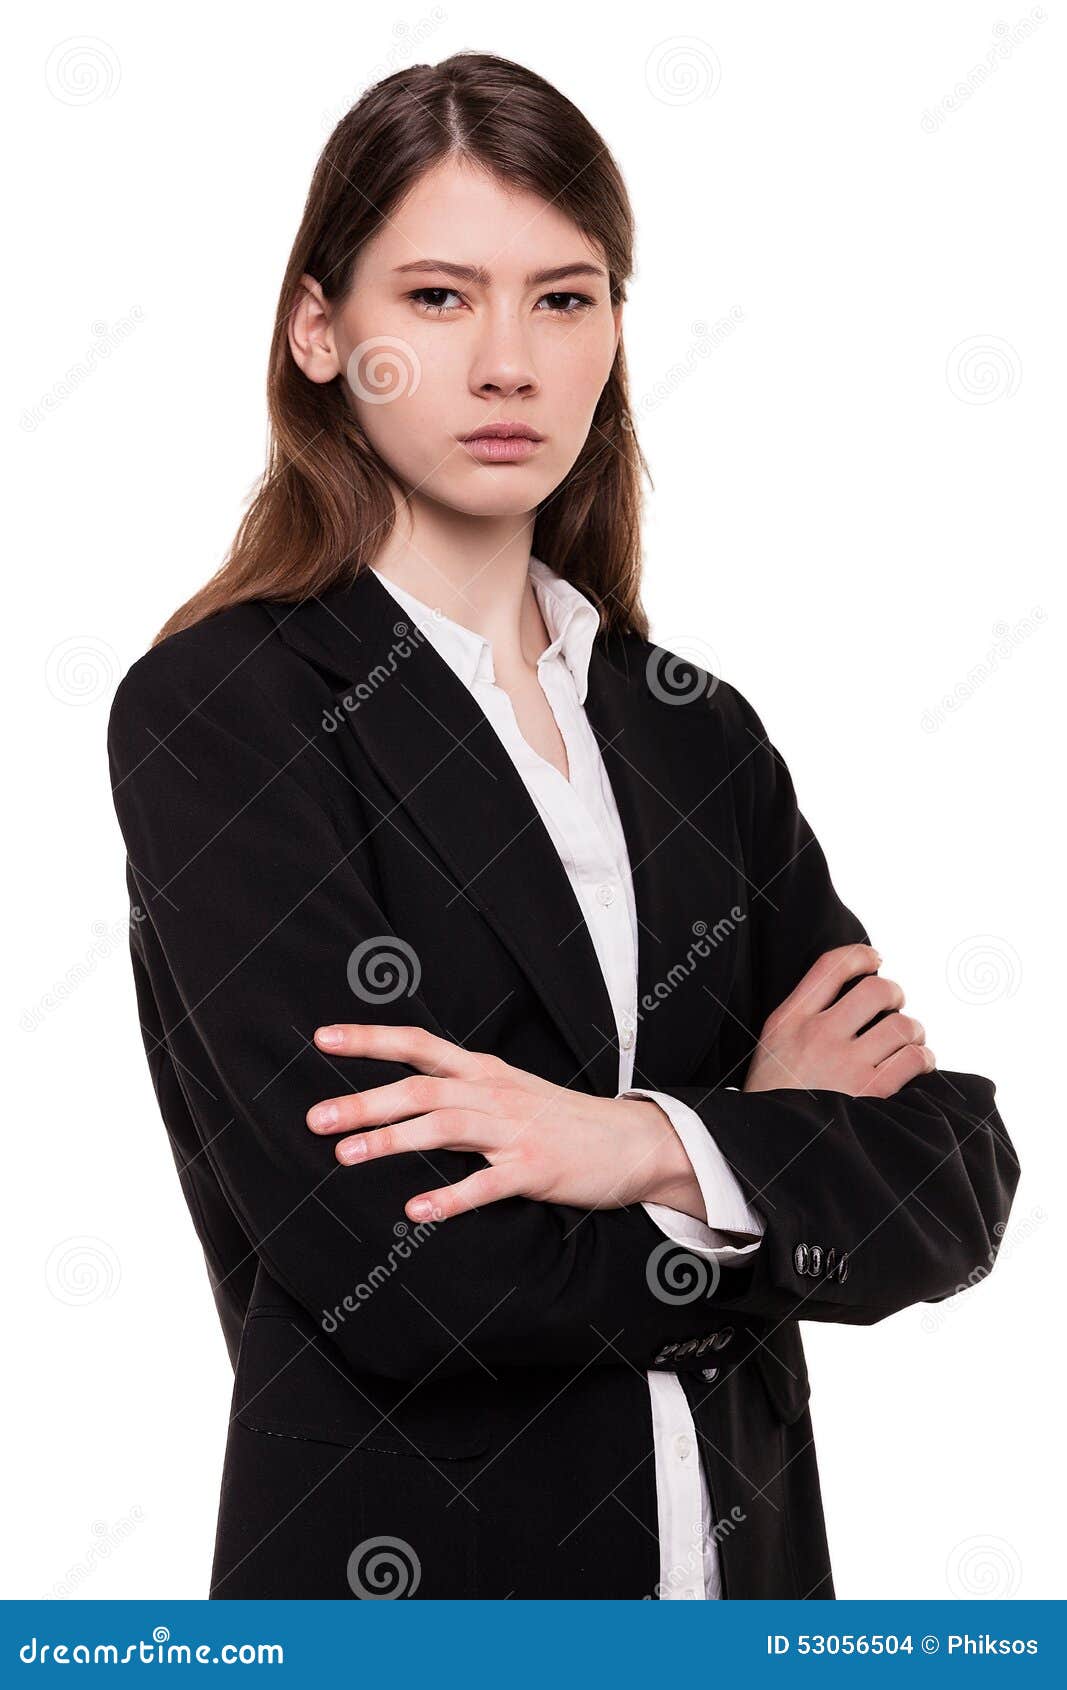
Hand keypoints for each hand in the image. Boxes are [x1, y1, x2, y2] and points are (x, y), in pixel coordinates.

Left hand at [306, 1023, 701, 1222]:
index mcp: (483, 1071)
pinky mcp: (534, 1169)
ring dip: (393, 1140)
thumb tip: (399, 1096)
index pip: (418, 1045)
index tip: (321, 1038)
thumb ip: (458, 1090)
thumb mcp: (507, 1091)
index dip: (369, 1040)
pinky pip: (486, 1184)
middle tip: (315, 1118)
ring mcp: (515, 1130)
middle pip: (421, 1088)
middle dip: (365, 1100)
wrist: (630, 1142)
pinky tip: (416, 1210)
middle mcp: (494, 1092)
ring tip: (347, 1156)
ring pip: (444, 1126)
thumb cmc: (560, 1120)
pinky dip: (450, 1197)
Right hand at [743, 943, 935, 1098]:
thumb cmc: (773, 1097)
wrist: (767, 1145)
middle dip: (895, 994)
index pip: (832, 965)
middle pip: (877, 989)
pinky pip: (913, 1059)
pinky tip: (917, 1064)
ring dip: (914, 1031)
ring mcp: (844, 1064)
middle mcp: (817, 1035)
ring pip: (902, 1025)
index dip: (863, 955)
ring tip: (908, 1041)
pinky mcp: (868, 1092)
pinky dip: (923, 1058)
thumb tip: (848, 991)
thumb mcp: (771, 1046)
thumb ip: (801, 1017)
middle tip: (895, 1007)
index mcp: (789, 1020)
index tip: (875, 960)